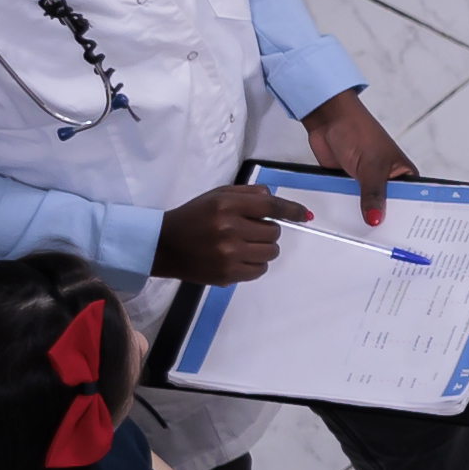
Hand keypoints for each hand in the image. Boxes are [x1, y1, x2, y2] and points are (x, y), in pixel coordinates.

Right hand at [154, 179, 313, 282]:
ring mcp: (228, 254)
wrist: (163, 245)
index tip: (305, 215)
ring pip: (271, 252)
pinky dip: (255, 264)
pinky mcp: (226, 275)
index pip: (270, 206)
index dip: (291, 210)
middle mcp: (229, 229)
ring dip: (264, 248)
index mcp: (226, 206)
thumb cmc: (193, 217)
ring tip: (244, 244)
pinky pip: (259, 270)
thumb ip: (249, 195)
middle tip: (247, 230)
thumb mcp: (217, 196)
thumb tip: (278, 202)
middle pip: (274, 232)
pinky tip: (238, 258)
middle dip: (266, 231)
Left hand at [303, 88, 413, 226]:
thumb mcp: (371, 167)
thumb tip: (375, 219)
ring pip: (365, 208)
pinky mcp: (346, 185)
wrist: (329, 120)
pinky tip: (341, 221)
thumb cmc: (359, 131)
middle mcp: (387, 181)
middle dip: (382, 220)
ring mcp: (366, 184)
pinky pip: (346, 203)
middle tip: (379, 240)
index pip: (410, 202)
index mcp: (403, 175)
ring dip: (359, 216)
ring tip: (359, 235)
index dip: (407, 218)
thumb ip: (373, 195)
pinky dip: (342, 209)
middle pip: (387, 209)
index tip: (403, 237)